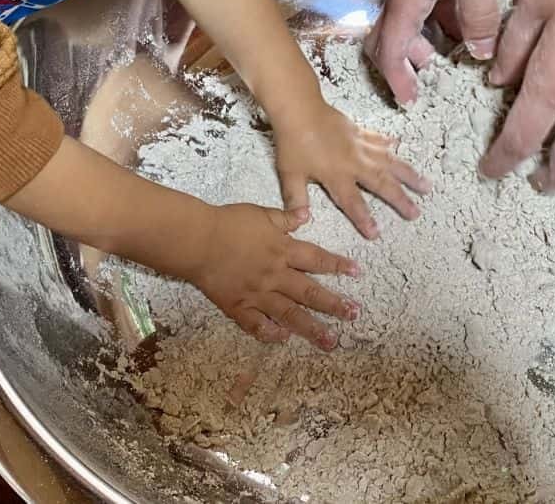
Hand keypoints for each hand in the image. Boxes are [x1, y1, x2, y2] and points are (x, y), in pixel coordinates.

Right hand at [189, 203, 359, 349]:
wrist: (198, 240)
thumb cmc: (229, 223)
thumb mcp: (261, 214)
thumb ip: (285, 218)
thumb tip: (307, 215)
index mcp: (282, 250)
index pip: (316, 259)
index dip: (337, 265)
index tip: (356, 272)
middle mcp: (275, 275)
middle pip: (310, 292)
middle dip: (334, 304)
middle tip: (354, 315)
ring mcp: (258, 294)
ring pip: (290, 314)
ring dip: (311, 328)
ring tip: (330, 341)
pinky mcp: (239, 307)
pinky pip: (257, 325)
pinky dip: (270, 333)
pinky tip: (283, 339)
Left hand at [273, 101, 429, 238]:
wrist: (299, 109)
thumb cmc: (293, 142)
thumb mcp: (290, 174)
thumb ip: (296, 198)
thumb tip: (301, 221)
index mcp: (337, 176)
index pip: (353, 203)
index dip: (364, 219)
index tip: (376, 234)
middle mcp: (355, 163)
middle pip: (382, 184)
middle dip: (400, 199)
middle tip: (416, 213)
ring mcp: (360, 146)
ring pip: (390, 162)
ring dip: (408, 174)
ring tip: (425, 185)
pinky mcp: (359, 131)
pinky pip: (378, 139)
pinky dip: (389, 143)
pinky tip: (400, 144)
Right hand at [368, 0, 506, 103]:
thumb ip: (479, 14)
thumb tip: (478, 53)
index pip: (389, 50)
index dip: (395, 79)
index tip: (411, 102)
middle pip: (393, 37)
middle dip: (407, 64)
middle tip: (434, 82)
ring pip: (416, 20)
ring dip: (430, 43)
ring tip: (460, 55)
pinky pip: (433, 2)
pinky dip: (447, 20)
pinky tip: (477, 20)